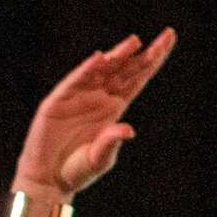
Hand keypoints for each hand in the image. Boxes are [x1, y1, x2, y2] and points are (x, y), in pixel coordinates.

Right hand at [14, 33, 175, 197]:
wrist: (49, 179)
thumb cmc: (78, 170)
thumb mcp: (101, 158)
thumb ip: (112, 142)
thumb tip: (128, 130)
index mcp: (114, 108)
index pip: (138, 79)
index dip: (152, 61)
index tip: (168, 42)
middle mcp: (99, 97)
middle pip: (125, 70)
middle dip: (143, 54)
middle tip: (165, 37)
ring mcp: (79, 96)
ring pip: (102, 70)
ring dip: (118, 56)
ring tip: (135, 42)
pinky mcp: (59, 100)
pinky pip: (75, 81)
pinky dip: (86, 69)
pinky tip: (100, 58)